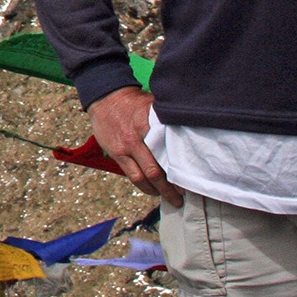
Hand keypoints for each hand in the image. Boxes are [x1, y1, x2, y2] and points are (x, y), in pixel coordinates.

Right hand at [87, 86, 183, 206]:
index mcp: (148, 123)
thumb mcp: (151, 103)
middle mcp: (137, 138)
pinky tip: (153, 190)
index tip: (190, 176)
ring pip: (144, 176)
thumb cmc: (133, 102)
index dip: (179, 166)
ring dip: (158, 191)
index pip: (167, 149)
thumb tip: (189, 124)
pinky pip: (132, 176)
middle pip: (156, 168)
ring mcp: (126, 148)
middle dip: (171, 186)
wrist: (106, 98)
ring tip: (171, 198)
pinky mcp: (117, 154)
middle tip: (183, 195)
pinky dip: (144, 186)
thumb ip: (167, 115)